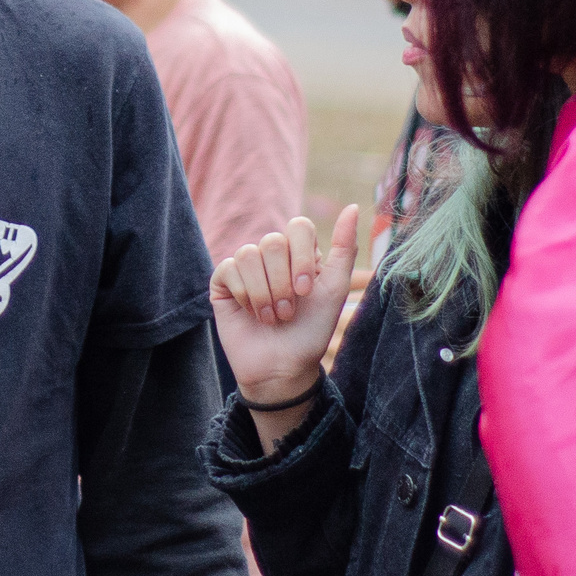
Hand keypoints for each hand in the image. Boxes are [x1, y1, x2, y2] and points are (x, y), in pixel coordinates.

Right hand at [211, 207, 358, 440]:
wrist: (283, 368)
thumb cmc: (311, 331)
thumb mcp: (334, 289)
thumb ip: (344, 248)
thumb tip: (352, 207)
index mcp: (300, 253)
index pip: (298, 226)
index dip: (301, 256)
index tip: (306, 290)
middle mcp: (272, 256)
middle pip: (273, 242)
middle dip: (282, 283)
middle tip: (288, 312)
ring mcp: (246, 268)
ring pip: (249, 254)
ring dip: (264, 293)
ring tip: (271, 318)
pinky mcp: (223, 282)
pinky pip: (228, 268)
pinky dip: (243, 294)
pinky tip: (251, 313)